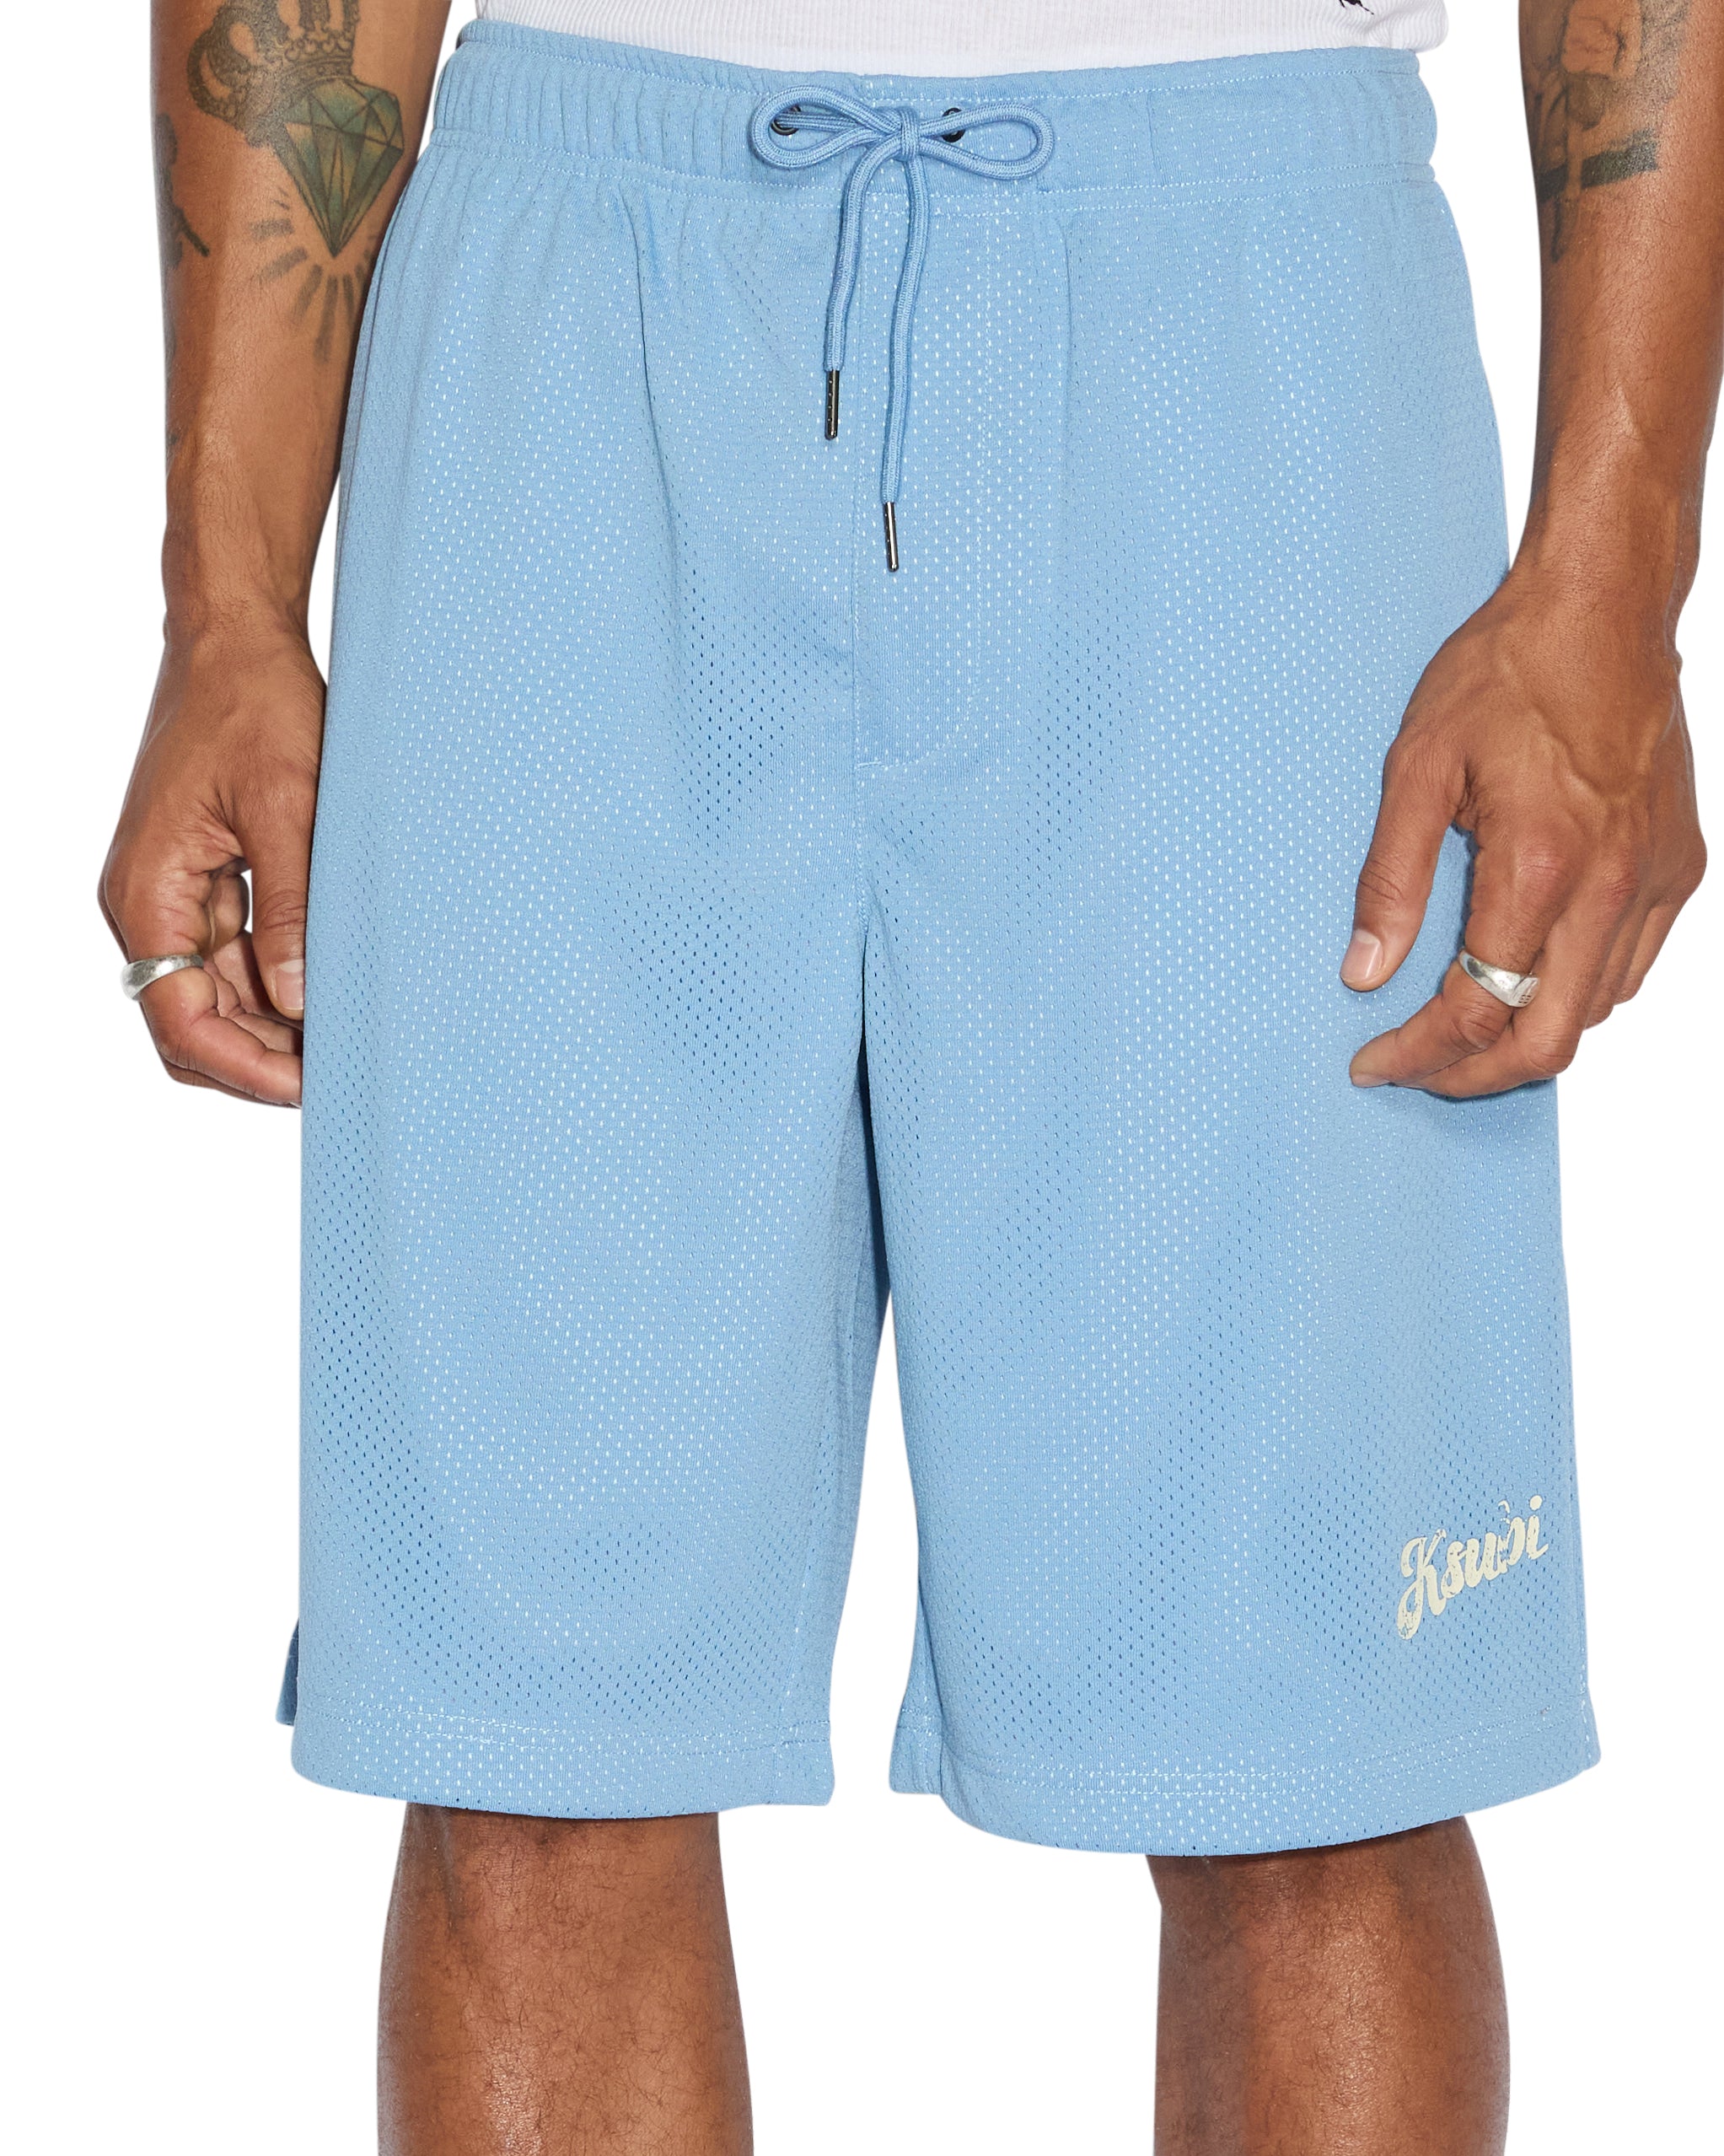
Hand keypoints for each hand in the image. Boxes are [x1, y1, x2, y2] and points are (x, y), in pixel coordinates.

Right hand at [100, 623, 323, 1105]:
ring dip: (271, 1027)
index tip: (309, 1087)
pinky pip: (233, 958)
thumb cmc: (255, 706)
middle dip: (258, 1059)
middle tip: (340, 1073)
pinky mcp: (207, 883)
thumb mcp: (287, 808)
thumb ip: (293, 910)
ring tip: (346, 1039)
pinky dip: (276, 985)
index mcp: (148, 894)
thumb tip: (298, 1001)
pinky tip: (330, 992)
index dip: (243, 1066)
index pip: (179, 1019)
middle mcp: (148, 906)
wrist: (237, 640)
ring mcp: (176, 897)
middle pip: (191, 1023)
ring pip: (215, 998)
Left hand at [1342, 560, 1703, 1096]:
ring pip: (1595, 1013)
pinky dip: (1577, 995)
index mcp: (1539, 865)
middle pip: (1547, 1039)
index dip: (1419, 1053)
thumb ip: (1391, 878)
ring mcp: (1654, 880)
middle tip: (1415, 1069)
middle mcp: (1610, 886)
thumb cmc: (1507, 672)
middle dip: (1473, 1074)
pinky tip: (1527, 979)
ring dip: (1526, 1038)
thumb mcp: (1417, 765)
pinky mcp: (1679, 868)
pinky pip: (1630, 969)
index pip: (1479, 1010)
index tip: (1374, 1061)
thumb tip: (1365, 970)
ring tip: (1460, 1028)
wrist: (1603, 609)